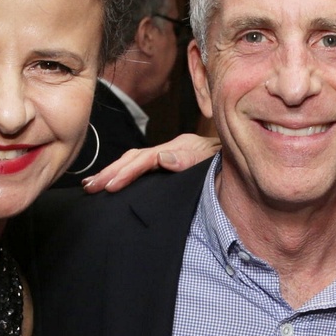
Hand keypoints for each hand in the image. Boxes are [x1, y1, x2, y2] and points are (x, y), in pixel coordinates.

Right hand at [81, 132, 219, 192]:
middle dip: (110, 172)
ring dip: (112, 172)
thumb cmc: (232, 162)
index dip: (128, 171)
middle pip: (134, 157)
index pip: (146, 158)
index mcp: (181, 147)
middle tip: (91, 188)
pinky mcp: (170, 165)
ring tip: (92, 186)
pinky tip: (111, 183)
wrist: (245, 157)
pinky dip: (124, 174)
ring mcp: (170, 156)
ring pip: (134, 161)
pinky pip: (142, 168)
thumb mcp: (214, 160)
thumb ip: (191, 159)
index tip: (111, 185)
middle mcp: (172, 149)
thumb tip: (162, 158)